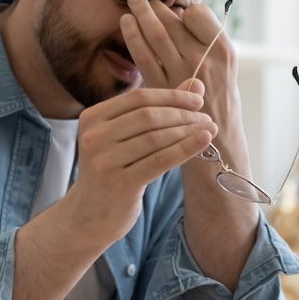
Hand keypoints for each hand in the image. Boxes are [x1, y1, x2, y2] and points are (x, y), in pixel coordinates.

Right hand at [61, 81, 218, 244]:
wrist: (90, 214)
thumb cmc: (113, 170)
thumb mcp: (127, 137)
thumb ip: (157, 109)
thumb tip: (196, 85)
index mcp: (92, 117)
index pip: (138, 98)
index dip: (171, 96)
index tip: (198, 100)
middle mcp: (94, 137)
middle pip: (148, 116)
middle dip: (182, 114)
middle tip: (206, 117)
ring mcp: (104, 161)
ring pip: (156, 138)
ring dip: (187, 131)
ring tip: (209, 130)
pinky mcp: (119, 184)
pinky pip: (160, 161)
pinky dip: (185, 148)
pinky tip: (203, 141)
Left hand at [119, 0, 239, 125]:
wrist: (218, 143)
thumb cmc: (220, 102)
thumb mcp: (227, 69)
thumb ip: (208, 43)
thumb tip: (181, 13)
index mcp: (224, 51)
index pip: (198, 14)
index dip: (185, 10)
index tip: (177, 10)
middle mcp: (204, 60)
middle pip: (174, 22)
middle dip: (155, 6)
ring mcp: (182, 74)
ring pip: (156, 35)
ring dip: (141, 15)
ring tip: (133, 2)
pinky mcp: (162, 88)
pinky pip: (143, 56)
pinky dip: (133, 37)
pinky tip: (126, 24)